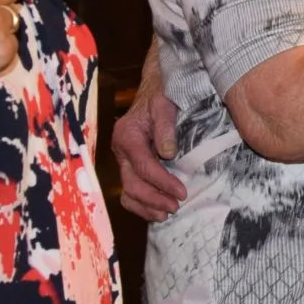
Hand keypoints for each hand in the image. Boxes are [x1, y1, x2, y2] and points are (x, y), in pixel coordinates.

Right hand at [115, 85, 185, 221]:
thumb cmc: (161, 96)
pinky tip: (157, 211)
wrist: (153, 90)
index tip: (182, 193)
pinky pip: (129, 191)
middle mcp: (120, 150)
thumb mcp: (165, 104)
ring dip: (146, 207)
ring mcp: (122, 160)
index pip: (144, 167)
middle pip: (132, 184)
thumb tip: (168, 153)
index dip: (163, 183)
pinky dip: (142, 204)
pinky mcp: (128, 166)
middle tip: (176, 206)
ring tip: (167, 214)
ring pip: (127, 192)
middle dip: (154, 199)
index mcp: (127, 136)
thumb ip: (165, 127)